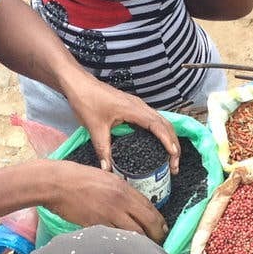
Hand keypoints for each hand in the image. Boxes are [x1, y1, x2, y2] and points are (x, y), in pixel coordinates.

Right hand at [50, 161, 168, 243]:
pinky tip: (124, 248)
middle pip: (148, 224)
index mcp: (124, 189)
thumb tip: (133, 205)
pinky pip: (115, 238)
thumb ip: (121, 192)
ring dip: (141, 243)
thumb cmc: (78, 177)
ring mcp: (108, 215)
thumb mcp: (106, 178)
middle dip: (157, 236)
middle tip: (158, 242)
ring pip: (134, 235)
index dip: (160, 222)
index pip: (150, 208)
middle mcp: (120, 202)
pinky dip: (122, 244)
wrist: (56, 184)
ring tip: (143, 249)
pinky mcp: (96, 226)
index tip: (163, 229)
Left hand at [62, 74, 180, 174]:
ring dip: (169, 138)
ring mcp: (137, 106)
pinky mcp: (132, 107)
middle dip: (174, 144)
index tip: (174, 156)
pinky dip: (160, 132)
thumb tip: (108, 170)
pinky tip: (157, 144)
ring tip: (170, 158)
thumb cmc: (86, 100)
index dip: (168, 141)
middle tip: (174, 165)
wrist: (78, 83)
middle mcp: (139, 106)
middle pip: (165, 124)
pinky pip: (152, 120)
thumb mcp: (95, 128)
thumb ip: (103, 150)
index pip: (158, 126)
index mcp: (133, 110)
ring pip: (160, 121)